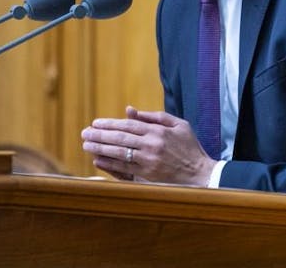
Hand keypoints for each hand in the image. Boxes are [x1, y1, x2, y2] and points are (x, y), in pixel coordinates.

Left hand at [81, 106, 216, 185]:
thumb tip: (131, 111)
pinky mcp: (147, 176)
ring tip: (86, 145)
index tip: (95, 123)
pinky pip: (123, 169)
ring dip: (100, 149)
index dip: (110, 124)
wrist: (201, 173)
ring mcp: (149, 161)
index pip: (128, 125)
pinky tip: (98, 160)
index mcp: (158, 131)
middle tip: (84, 133)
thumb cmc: (190, 147)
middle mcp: (152, 145)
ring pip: (119, 153)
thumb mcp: (179, 125)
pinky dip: (109, 164)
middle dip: (99, 135)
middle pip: (120, 138)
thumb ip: (155, 116)